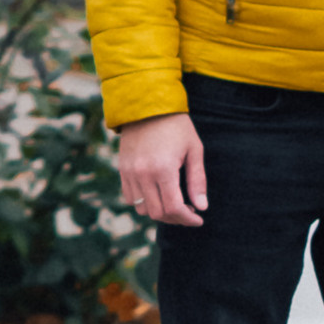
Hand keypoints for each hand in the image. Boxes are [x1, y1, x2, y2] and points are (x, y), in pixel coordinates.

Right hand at [118, 111, 207, 225]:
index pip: (174, 208)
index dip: (187, 219)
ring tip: (174, 204)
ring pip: (142, 208)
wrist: (146, 104)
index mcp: (163, 169)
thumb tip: (202, 207)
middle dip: (176, 218)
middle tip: (188, 213)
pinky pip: (130, 197)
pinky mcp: (122, 170)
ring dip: (159, 212)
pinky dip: (144, 203)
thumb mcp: (194, 150)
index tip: (198, 219)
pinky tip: (158, 195)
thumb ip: (197, 180)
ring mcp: (130, 173)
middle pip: (158, 213)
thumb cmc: (176, 126)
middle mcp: (143, 174)